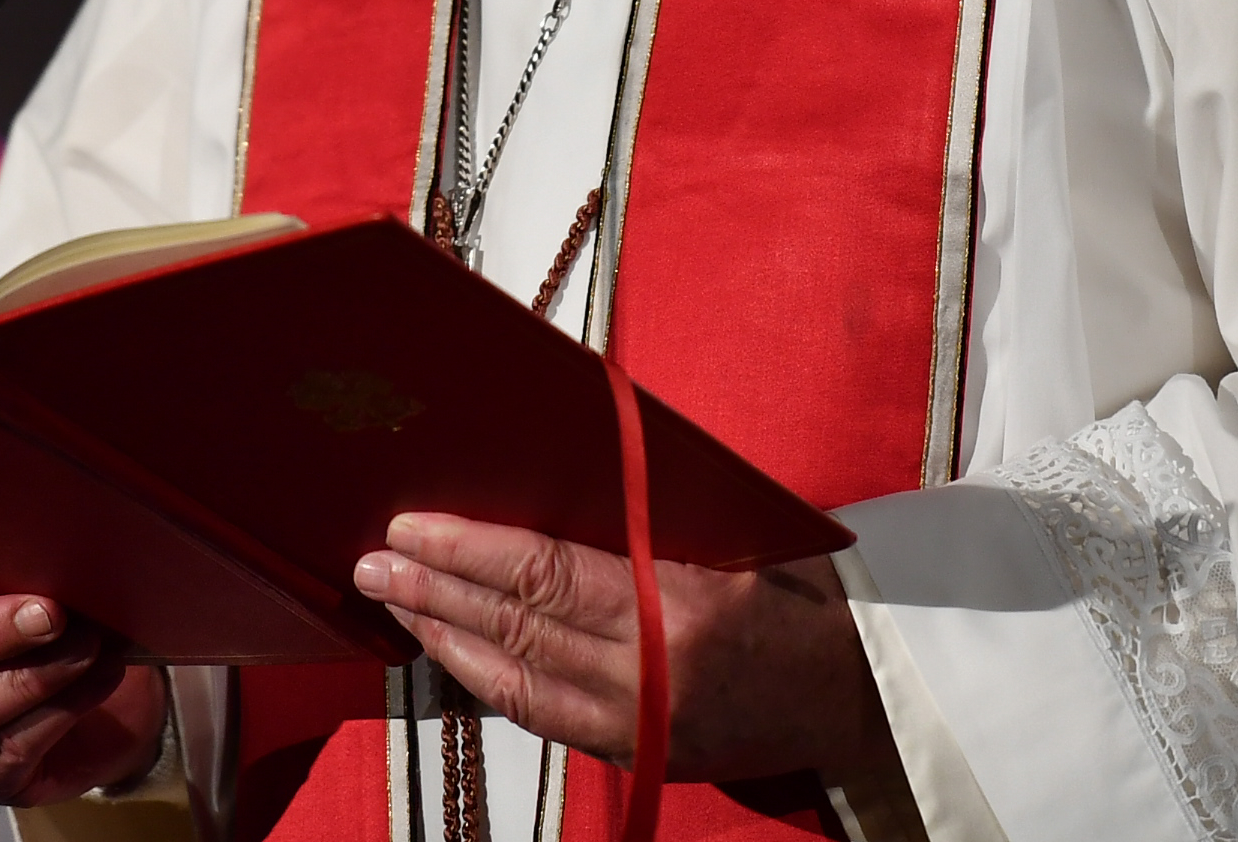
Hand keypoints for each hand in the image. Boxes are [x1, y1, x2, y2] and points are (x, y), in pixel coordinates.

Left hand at [355, 517, 894, 792]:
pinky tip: (451, 654)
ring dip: (446, 639)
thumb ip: (643, 524)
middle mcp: (652, 675)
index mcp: (678, 606)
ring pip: (518, 682)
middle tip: (371, 561)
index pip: (546, 574)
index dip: (469, 551)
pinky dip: (490, 683)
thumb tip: (547, 481)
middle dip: (435, 591)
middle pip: (518, 628)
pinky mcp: (643, 757)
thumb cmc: (802, 593)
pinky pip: (545, 718)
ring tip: (392, 603)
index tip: (410, 525)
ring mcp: (644, 726)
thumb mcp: (729, 539)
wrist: (866, 696)